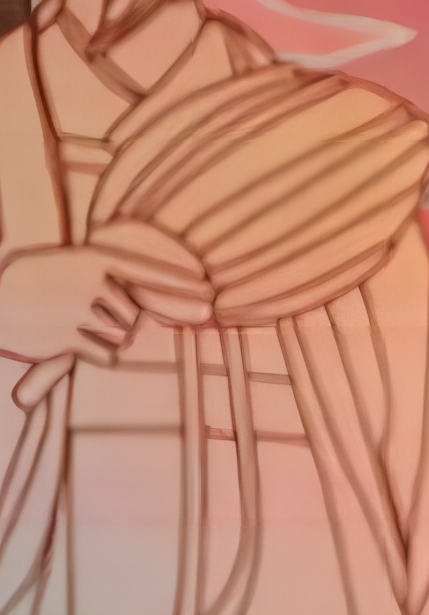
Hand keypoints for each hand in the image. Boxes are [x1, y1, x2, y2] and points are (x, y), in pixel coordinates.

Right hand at [0, 230, 212, 366]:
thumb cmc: (34, 282)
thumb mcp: (69, 264)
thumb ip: (106, 275)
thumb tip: (149, 299)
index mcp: (94, 258)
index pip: (149, 271)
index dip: (181, 283)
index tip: (209, 291)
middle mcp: (92, 283)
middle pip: (134, 315)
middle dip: (118, 322)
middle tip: (85, 316)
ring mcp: (80, 310)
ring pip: (123, 336)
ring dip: (106, 338)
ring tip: (73, 326)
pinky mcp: (68, 339)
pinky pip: (108, 355)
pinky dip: (98, 354)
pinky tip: (73, 343)